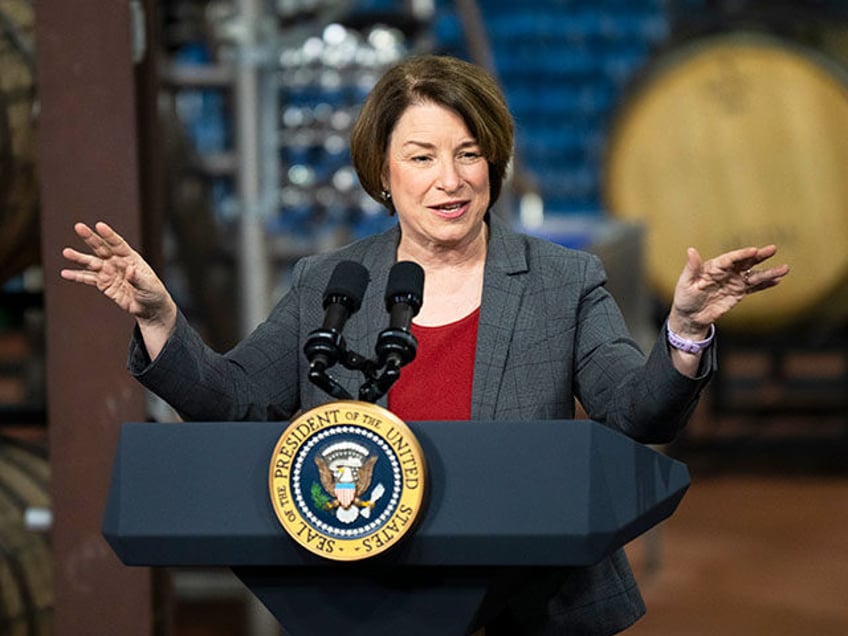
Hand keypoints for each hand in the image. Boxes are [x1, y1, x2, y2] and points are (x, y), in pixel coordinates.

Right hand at [61, 221, 176, 330]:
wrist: (149, 307)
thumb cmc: (153, 292)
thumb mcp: (149, 285)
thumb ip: (138, 278)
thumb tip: (129, 270)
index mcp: (131, 258)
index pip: (118, 244)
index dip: (109, 235)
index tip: (99, 226)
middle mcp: (117, 262)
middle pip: (101, 248)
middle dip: (90, 238)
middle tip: (78, 227)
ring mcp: (109, 272)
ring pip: (92, 262)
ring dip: (79, 257)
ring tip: (66, 252)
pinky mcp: (103, 284)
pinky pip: (88, 279)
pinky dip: (77, 276)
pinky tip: (65, 273)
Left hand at [669, 244, 789, 336]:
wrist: (690, 317)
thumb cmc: (685, 298)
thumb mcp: (685, 283)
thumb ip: (692, 267)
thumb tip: (691, 250)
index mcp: (713, 267)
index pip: (730, 259)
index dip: (741, 254)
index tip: (753, 251)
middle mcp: (726, 272)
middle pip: (745, 262)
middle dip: (759, 256)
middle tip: (772, 249)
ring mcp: (734, 282)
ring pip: (753, 275)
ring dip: (768, 272)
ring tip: (784, 268)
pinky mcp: (738, 293)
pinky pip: (754, 288)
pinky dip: (765, 284)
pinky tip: (777, 280)